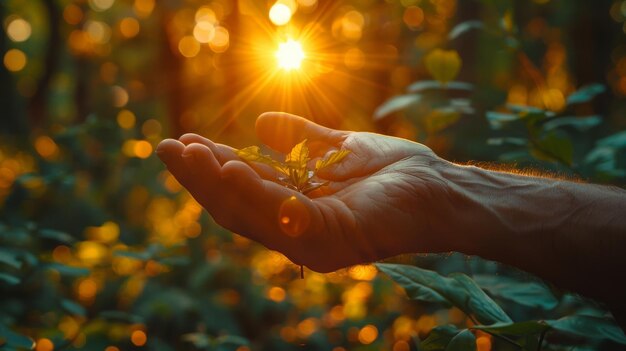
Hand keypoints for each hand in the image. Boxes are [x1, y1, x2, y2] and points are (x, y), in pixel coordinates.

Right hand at [156, 112, 463, 271]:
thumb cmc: (396, 172)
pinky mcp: (332, 239)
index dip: (212, 168)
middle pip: (236, 209)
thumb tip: (259, 124)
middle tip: (167, 148)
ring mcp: (312, 242)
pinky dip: (256, 192)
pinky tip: (232, 166)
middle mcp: (297, 234)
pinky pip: (284, 215)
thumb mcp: (338, 148)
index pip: (244, 193)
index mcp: (296, 213)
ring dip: (217, 182)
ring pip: (251, 214)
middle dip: (200, 179)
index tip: (185, 142)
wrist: (441, 189)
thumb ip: (300, 139)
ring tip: (190, 153)